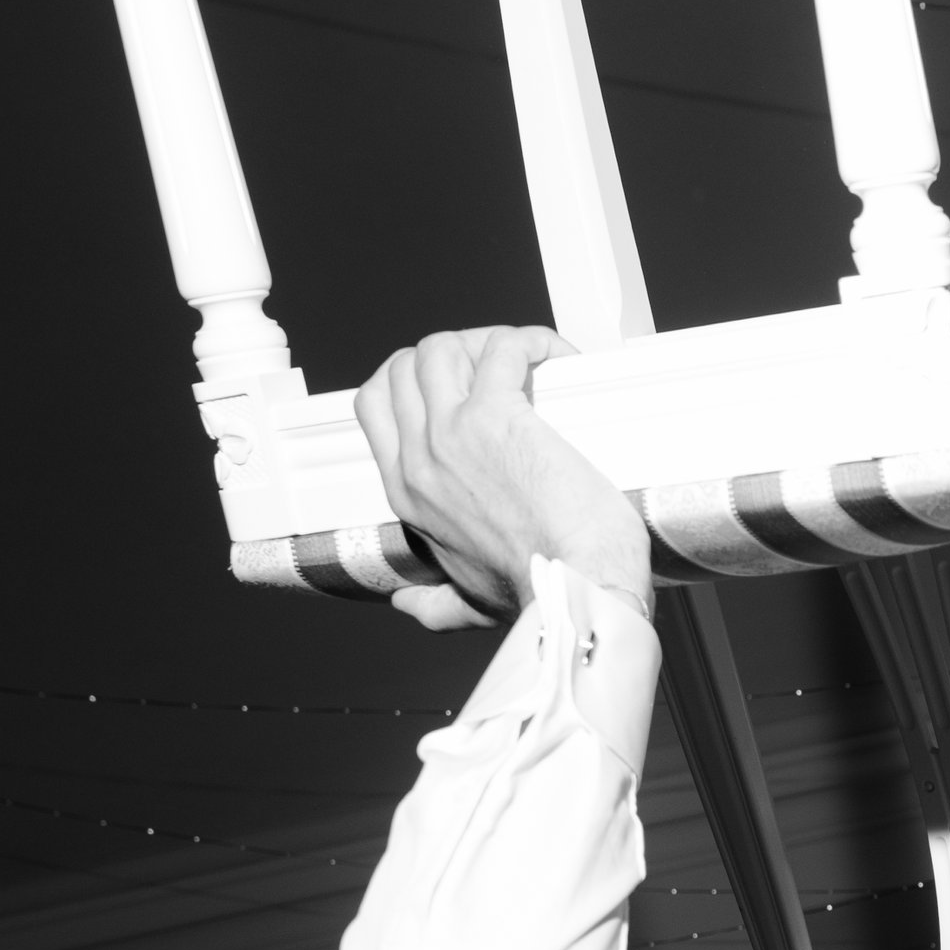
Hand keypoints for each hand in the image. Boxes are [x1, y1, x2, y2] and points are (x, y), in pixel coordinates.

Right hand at [355, 326, 653, 621]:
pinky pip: (501, 350)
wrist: (574, 595)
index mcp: (407, 497)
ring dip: (486, 342)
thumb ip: (438, 605)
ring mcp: (451, 436)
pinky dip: (530, 343)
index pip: (374, 406)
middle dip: (452, 352)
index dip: (413, 379)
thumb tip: (410, 607)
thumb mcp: (470, 604)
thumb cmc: (539, 597)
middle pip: (404, 366)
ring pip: (441, 348)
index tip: (457, 380)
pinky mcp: (497, 418)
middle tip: (499, 366)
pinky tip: (555, 358)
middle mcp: (418, 461)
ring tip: (527, 360)